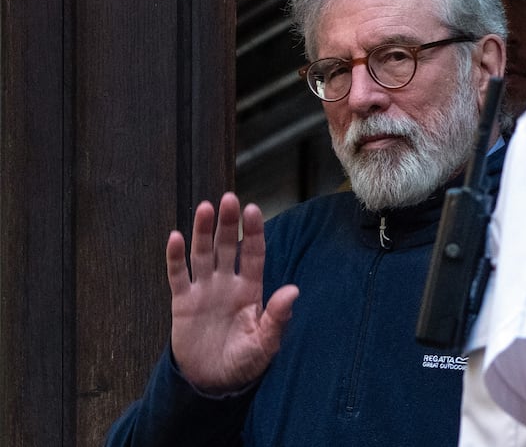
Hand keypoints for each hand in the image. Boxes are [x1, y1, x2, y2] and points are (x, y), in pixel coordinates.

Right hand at [166, 192, 298, 393]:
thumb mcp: (265, 343)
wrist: (213, 383)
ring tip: (205, 208)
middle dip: (228, 223)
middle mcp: (227, 284)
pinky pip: (178, 275)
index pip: (253, 254)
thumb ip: (277, 317)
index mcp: (250, 290)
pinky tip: (175, 237)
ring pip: (203, 254)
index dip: (253, 232)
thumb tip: (293, 291)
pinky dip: (175, 257)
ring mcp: (204, 290)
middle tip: (229, 199)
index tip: (253, 210)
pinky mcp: (183, 302)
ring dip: (203, 232)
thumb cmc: (244, 362)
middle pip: (227, 247)